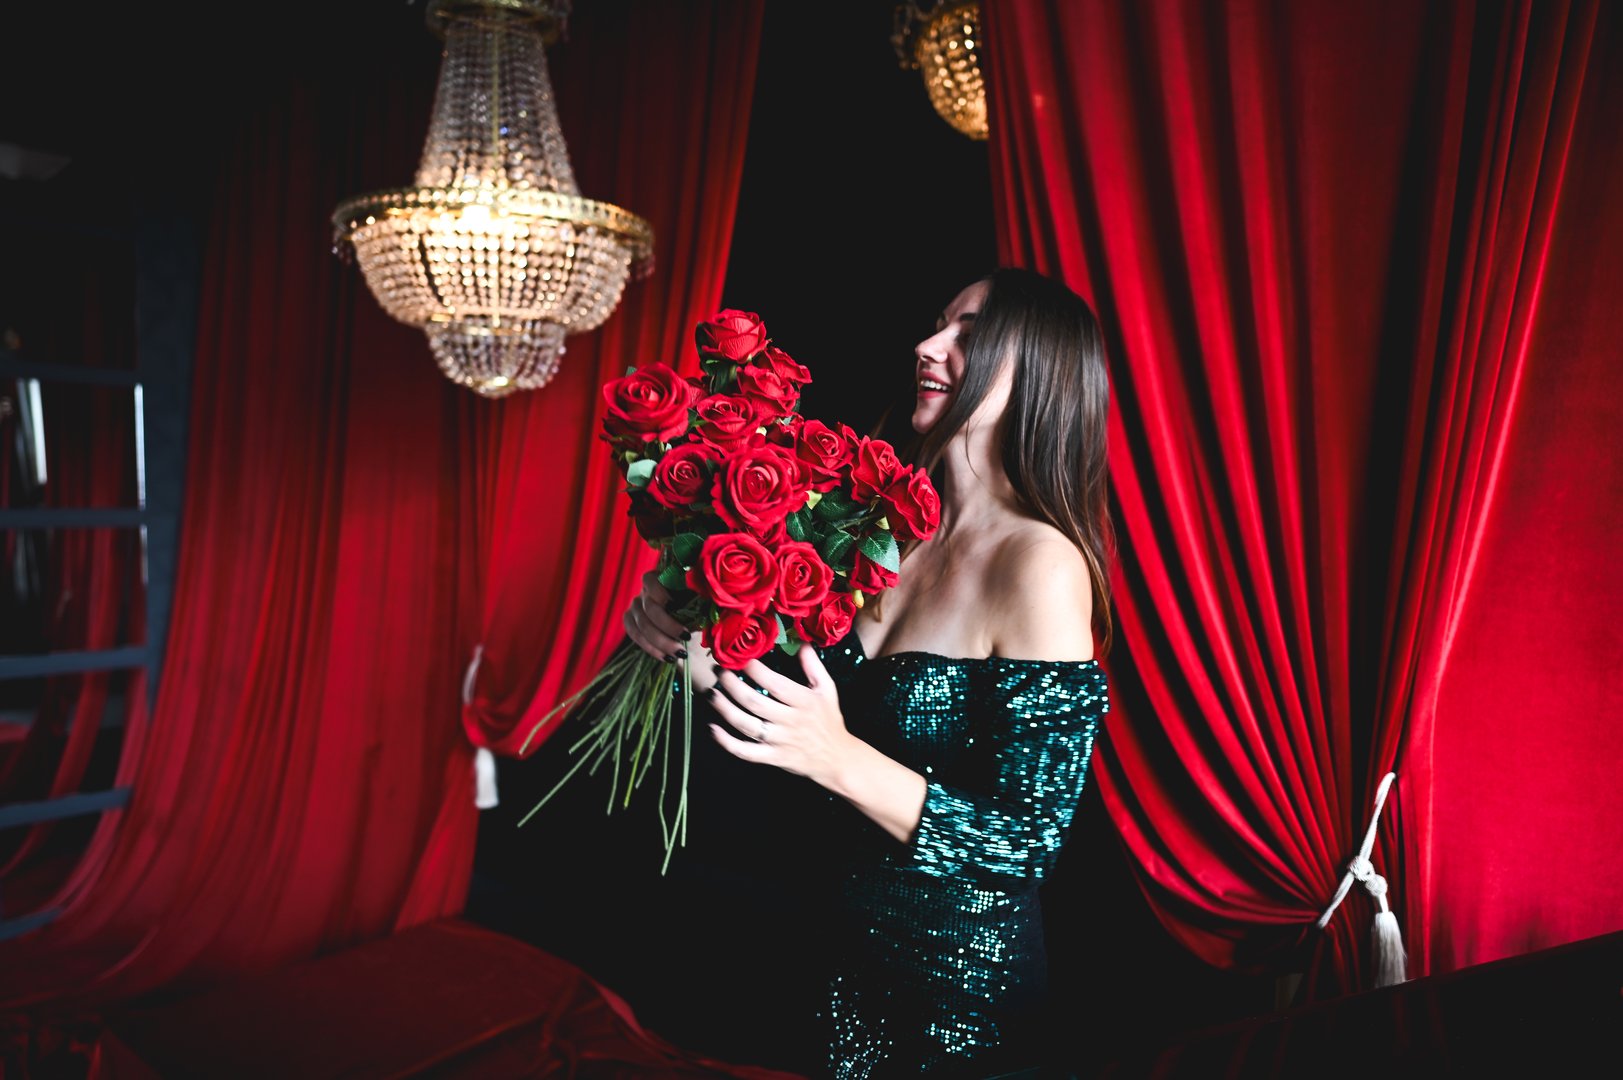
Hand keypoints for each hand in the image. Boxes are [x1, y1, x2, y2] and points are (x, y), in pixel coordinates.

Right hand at [623, 570, 716, 691]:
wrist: (685, 626)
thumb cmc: (694, 608)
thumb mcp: (698, 603)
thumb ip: (697, 604)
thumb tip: (702, 613)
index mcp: (658, 578)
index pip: (650, 581)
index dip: (661, 593)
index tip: (675, 605)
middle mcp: (643, 592)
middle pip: (649, 609)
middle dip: (668, 625)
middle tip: (686, 637)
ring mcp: (634, 607)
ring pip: (642, 626)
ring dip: (662, 642)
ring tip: (680, 653)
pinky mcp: (630, 622)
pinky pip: (636, 637)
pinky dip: (652, 649)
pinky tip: (667, 657)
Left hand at [706, 644, 855, 786]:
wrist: (837, 759)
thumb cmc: (829, 720)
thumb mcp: (827, 689)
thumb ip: (813, 665)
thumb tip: (800, 642)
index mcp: (804, 701)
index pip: (775, 683)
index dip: (754, 669)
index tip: (740, 657)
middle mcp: (791, 721)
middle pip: (755, 702)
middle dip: (732, 685)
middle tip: (719, 671)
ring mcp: (780, 741)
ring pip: (747, 725)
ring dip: (725, 709)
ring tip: (711, 694)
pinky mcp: (773, 758)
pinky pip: (746, 752)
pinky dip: (726, 742)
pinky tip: (712, 728)